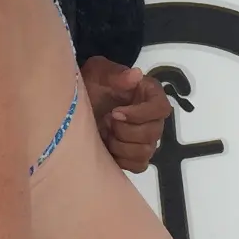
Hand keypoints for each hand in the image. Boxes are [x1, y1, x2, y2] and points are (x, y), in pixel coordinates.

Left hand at [80, 58, 169, 173]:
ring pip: (145, 152)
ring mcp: (146, 138)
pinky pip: (138, 165)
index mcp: (149, 94)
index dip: (140, 114)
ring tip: (105, 134)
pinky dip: (122, 159)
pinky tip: (108, 148)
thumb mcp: (98, 73)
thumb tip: (137, 74)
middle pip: (153, 133)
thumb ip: (115, 74)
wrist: (76, 105)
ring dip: (121, 146)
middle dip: (125, 131)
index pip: (161, 108)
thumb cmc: (91, 84)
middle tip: (106, 122)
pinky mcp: (136, 155)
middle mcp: (153, 118)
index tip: (115, 112)